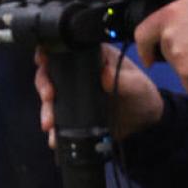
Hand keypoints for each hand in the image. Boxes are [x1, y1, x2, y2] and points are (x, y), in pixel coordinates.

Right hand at [34, 45, 162, 147]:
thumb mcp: (138, 85)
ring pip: (49, 98)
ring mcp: (71, 95)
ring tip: (49, 124)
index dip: (48, 53)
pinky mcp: (72, 114)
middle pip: (49, 73)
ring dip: (46, 110)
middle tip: (48, 96)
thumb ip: (124, 79)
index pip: (63, 50)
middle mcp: (76, 74)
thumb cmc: (142, 95)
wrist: (145, 124)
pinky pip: (58, 119)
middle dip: (43, 84)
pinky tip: (54, 137)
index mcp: (91, 57)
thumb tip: (104, 74)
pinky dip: (53, 129)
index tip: (42, 61)